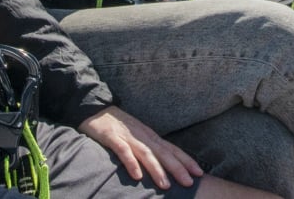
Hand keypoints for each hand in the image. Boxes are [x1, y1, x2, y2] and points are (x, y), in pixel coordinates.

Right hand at [77, 105, 202, 189]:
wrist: (95, 107)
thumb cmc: (119, 125)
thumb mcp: (138, 135)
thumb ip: (149, 148)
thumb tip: (166, 166)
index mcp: (149, 135)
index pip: (171, 148)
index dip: (185, 160)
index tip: (198, 173)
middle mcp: (142, 135)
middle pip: (162, 152)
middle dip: (177, 167)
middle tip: (189, 182)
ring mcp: (127, 136)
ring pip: (145, 153)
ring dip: (156, 169)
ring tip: (165, 185)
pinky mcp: (112, 137)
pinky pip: (122, 151)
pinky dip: (130, 162)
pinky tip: (136, 175)